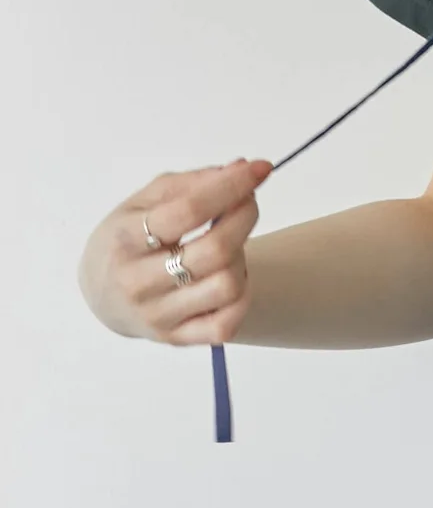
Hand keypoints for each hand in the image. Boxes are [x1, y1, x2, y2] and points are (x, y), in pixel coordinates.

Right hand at [77, 158, 275, 345]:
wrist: (99, 294)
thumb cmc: (127, 239)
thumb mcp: (144, 202)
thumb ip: (190, 184)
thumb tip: (242, 168)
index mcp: (124, 239)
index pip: (187, 210)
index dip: (231, 187)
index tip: (259, 169)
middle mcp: (137, 282)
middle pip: (215, 250)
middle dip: (244, 217)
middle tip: (247, 202)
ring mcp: (157, 315)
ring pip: (227, 285)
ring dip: (240, 257)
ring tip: (226, 246)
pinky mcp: (175, 339)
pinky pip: (227, 323)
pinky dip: (242, 297)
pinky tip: (228, 277)